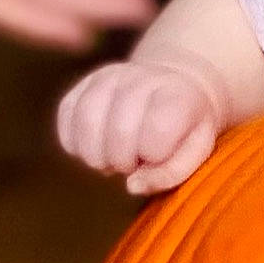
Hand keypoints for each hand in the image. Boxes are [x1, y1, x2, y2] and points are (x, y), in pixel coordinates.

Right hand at [56, 61, 221, 194]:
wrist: (176, 84)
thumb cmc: (186, 127)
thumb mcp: (196, 151)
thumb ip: (170, 173)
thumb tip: (132, 186)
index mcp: (177, 96)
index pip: (157, 131)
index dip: (155, 155)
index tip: (159, 155)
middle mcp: (141, 79)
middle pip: (119, 130)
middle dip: (123, 161)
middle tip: (133, 163)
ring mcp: (109, 76)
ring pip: (86, 120)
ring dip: (95, 155)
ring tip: (111, 160)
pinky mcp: (85, 82)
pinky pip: (66, 113)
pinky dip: (74, 142)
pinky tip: (93, 148)